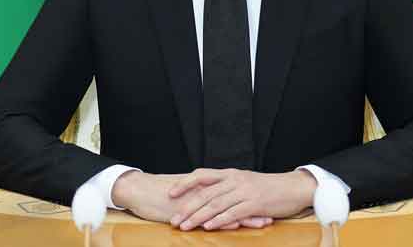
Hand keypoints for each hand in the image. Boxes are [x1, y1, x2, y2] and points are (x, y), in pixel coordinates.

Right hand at [111, 171, 272, 228]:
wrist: (140, 190)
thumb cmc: (160, 194)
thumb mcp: (183, 194)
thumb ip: (199, 196)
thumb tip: (212, 202)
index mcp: (205, 187)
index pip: (233, 193)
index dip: (250, 199)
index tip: (268, 204)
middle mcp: (204, 191)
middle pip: (234, 199)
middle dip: (254, 207)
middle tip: (273, 213)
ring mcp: (196, 200)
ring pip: (225, 208)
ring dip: (244, 216)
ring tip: (263, 221)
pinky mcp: (187, 209)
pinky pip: (207, 216)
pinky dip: (222, 221)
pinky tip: (234, 226)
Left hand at [168, 168, 316, 230]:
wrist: (293, 188)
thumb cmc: (268, 188)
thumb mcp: (245, 182)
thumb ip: (227, 186)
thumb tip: (208, 195)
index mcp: (230, 174)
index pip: (201, 175)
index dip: (184, 183)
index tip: (170, 193)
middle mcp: (235, 180)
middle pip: (205, 193)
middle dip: (187, 207)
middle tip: (173, 220)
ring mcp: (244, 191)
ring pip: (215, 204)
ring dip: (198, 217)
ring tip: (186, 227)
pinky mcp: (254, 203)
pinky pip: (233, 213)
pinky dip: (219, 220)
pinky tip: (209, 227)